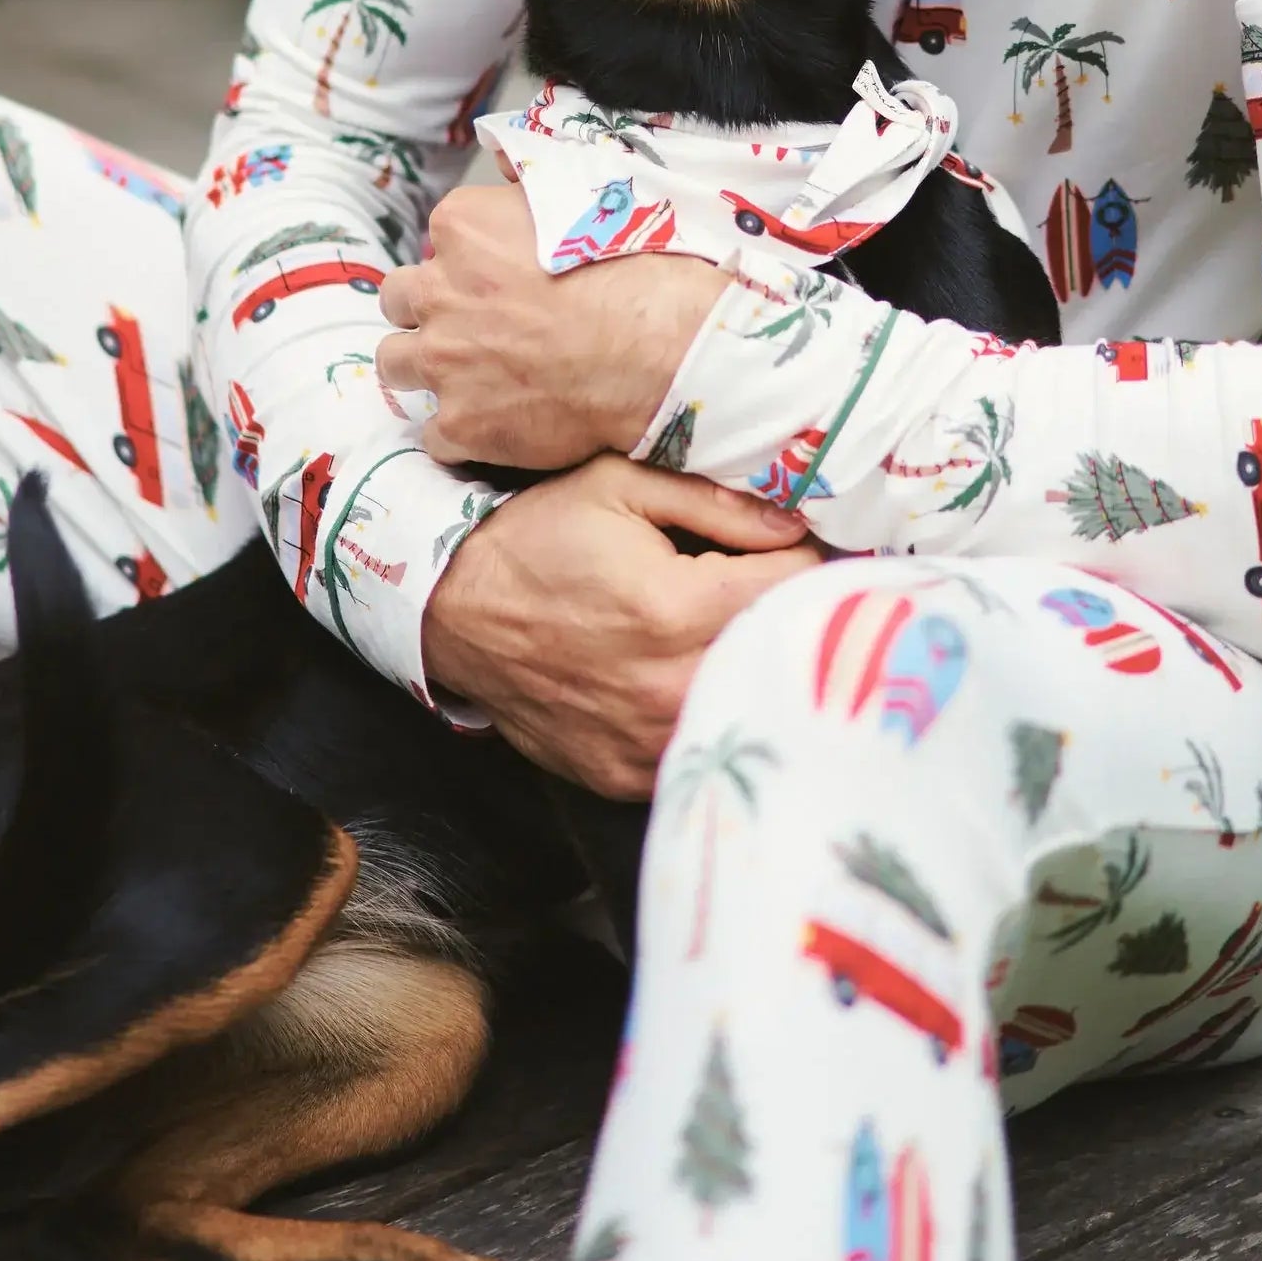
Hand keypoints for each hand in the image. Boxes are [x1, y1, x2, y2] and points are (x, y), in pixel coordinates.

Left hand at [377, 182, 728, 469]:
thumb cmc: (634, 268)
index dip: (468, 260)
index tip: (497, 275)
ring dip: (424, 368)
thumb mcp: (584, 190)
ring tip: (469, 376)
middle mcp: (439, 292)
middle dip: (425, 309)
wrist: (659, 348)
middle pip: (399, 298)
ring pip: (394, 363)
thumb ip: (527, 183)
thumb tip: (504, 163)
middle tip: (470, 323)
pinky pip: (435, 434)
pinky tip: (497, 426)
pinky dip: (462, 432)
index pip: (440, 238)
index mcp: (464, 228)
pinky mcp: (461, 423)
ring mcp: (444, 362)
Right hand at [421, 454, 823, 794]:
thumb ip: (715, 502)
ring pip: (749, 707)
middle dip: (795, 614)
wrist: (453, 610)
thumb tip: (796, 525)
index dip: (808, 558)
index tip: (796, 548)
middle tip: (785, 589)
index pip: (795, 586)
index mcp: (675, 608)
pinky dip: (712, 714)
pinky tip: (698, 678)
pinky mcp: (626, 774)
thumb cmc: (537, 538)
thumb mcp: (618, 486)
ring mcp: (646, 739)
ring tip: (746, 632)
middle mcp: (668, 686)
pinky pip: (699, 747)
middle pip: (783, 652)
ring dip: (758, 668)